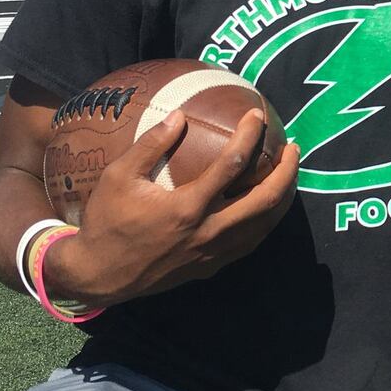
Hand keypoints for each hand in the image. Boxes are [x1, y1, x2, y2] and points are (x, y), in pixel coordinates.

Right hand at [44, 108, 300, 306]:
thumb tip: (180, 115)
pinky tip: (268, 205)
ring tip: (288, 173)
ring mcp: (214, 253)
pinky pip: (251, 241)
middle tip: (292, 147)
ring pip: (265, 224)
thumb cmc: (106, 222)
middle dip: (287, 171)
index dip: (249, 135)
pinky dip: (267, 220)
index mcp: (187, 207)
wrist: (99, 276)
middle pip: (265, 199)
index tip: (257, 115)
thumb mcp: (118, 176)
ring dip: (283, 196)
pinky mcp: (212, 266)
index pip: (232, 164)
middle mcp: (208, 232)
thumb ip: (150, 144)